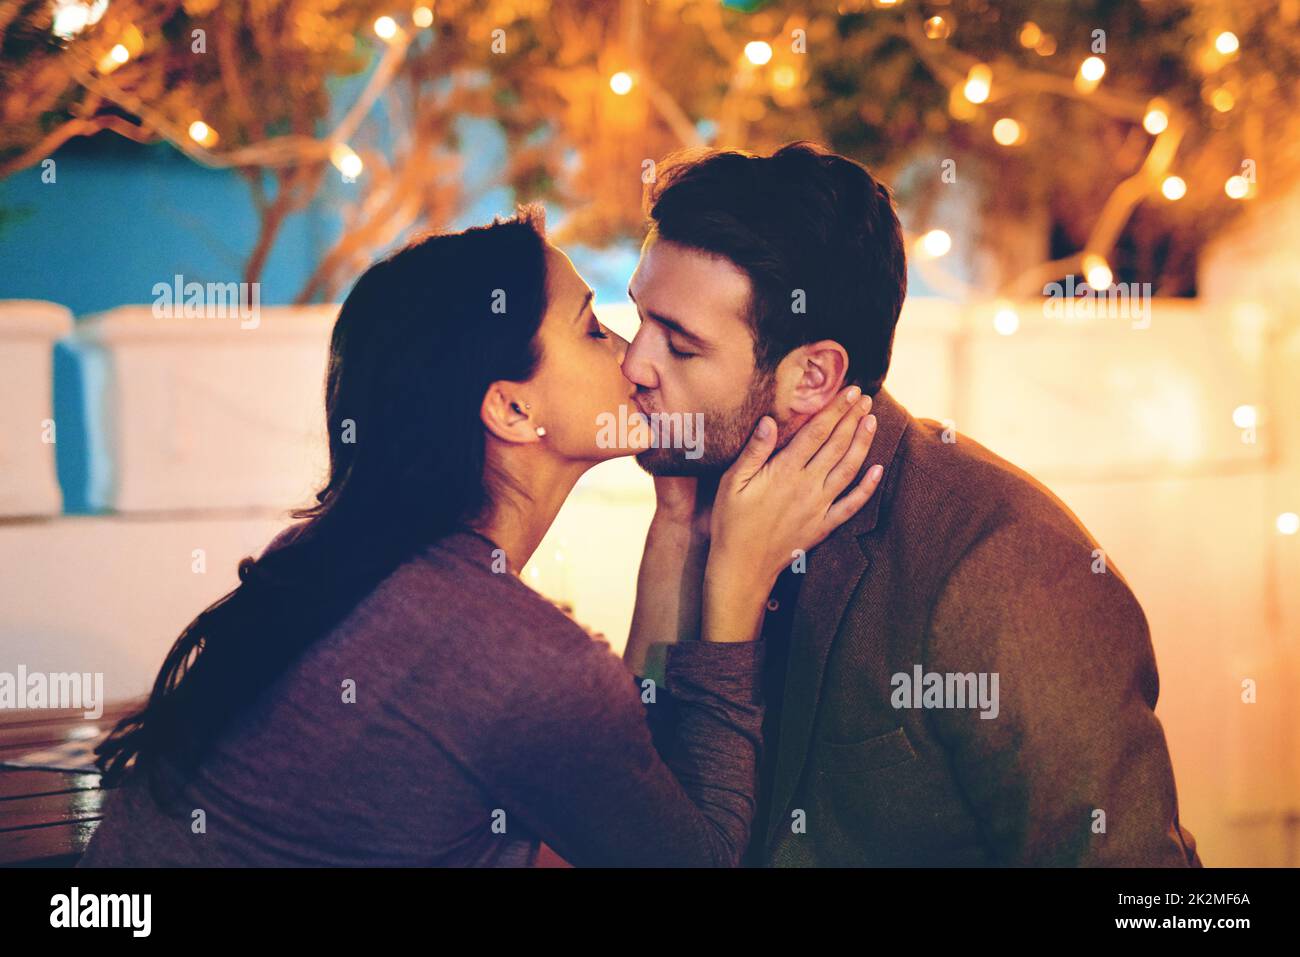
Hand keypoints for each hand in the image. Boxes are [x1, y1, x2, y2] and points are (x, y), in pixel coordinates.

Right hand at [709, 385, 883, 595]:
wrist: (742, 566)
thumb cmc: (731, 522)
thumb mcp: (732, 483)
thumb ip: (754, 451)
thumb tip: (768, 421)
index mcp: (785, 471)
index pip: (816, 432)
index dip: (834, 410)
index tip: (848, 391)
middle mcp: (807, 486)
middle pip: (837, 445)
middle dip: (852, 418)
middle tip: (864, 397)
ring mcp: (819, 507)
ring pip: (849, 469)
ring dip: (863, 443)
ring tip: (872, 420)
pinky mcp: (823, 526)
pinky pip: (852, 505)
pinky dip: (867, 487)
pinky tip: (879, 470)